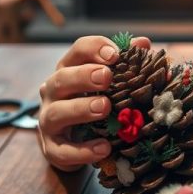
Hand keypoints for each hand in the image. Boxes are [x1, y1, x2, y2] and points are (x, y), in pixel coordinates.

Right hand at [38, 34, 150, 170]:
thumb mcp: (107, 84)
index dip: (94, 49)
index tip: (115, 54)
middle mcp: (53, 93)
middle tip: (106, 77)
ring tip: (104, 108)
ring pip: (56, 113)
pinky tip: (104, 147)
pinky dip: (83, 150)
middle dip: (83, 76)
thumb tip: (143, 43)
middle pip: (61, 79)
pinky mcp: (52, 149)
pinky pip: (63, 150)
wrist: (71, 145)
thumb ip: (124, 64)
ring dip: (80, 109)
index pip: (76, 52)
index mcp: (69, 71)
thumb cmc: (92, 105)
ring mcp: (49, 121)